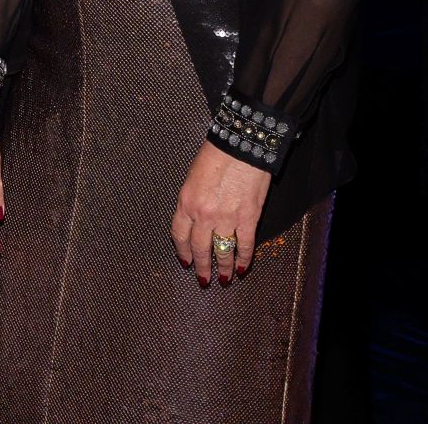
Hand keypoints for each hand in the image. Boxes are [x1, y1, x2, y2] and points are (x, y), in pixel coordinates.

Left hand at [172, 141, 269, 285]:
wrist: (240, 147)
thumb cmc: (215, 156)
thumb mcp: (193, 178)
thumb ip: (193, 200)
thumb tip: (197, 219)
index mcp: (186, 202)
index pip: (179, 235)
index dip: (182, 251)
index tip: (186, 262)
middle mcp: (203, 214)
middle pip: (199, 248)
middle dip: (201, 266)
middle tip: (204, 279)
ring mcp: (226, 218)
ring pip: (222, 251)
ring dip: (223, 268)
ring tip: (224, 280)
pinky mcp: (248, 218)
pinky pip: (244, 244)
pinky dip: (244, 258)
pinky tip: (243, 268)